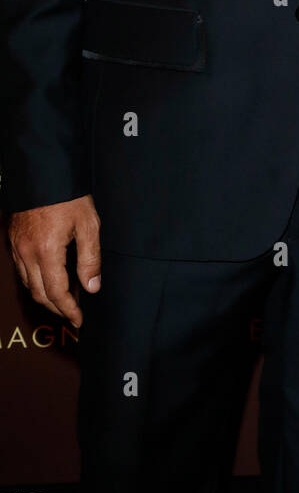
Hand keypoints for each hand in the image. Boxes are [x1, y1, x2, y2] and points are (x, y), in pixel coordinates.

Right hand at [8, 195, 100, 327]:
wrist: (44, 172)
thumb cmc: (69, 196)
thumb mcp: (88, 225)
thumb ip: (90, 258)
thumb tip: (91, 287)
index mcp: (46, 251)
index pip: (56, 293)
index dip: (68, 310)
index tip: (79, 321)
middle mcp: (27, 253)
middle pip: (38, 293)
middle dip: (56, 308)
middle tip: (73, 315)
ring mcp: (17, 247)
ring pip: (27, 284)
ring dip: (44, 297)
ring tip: (64, 301)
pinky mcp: (14, 240)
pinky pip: (22, 270)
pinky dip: (34, 281)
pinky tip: (48, 280)